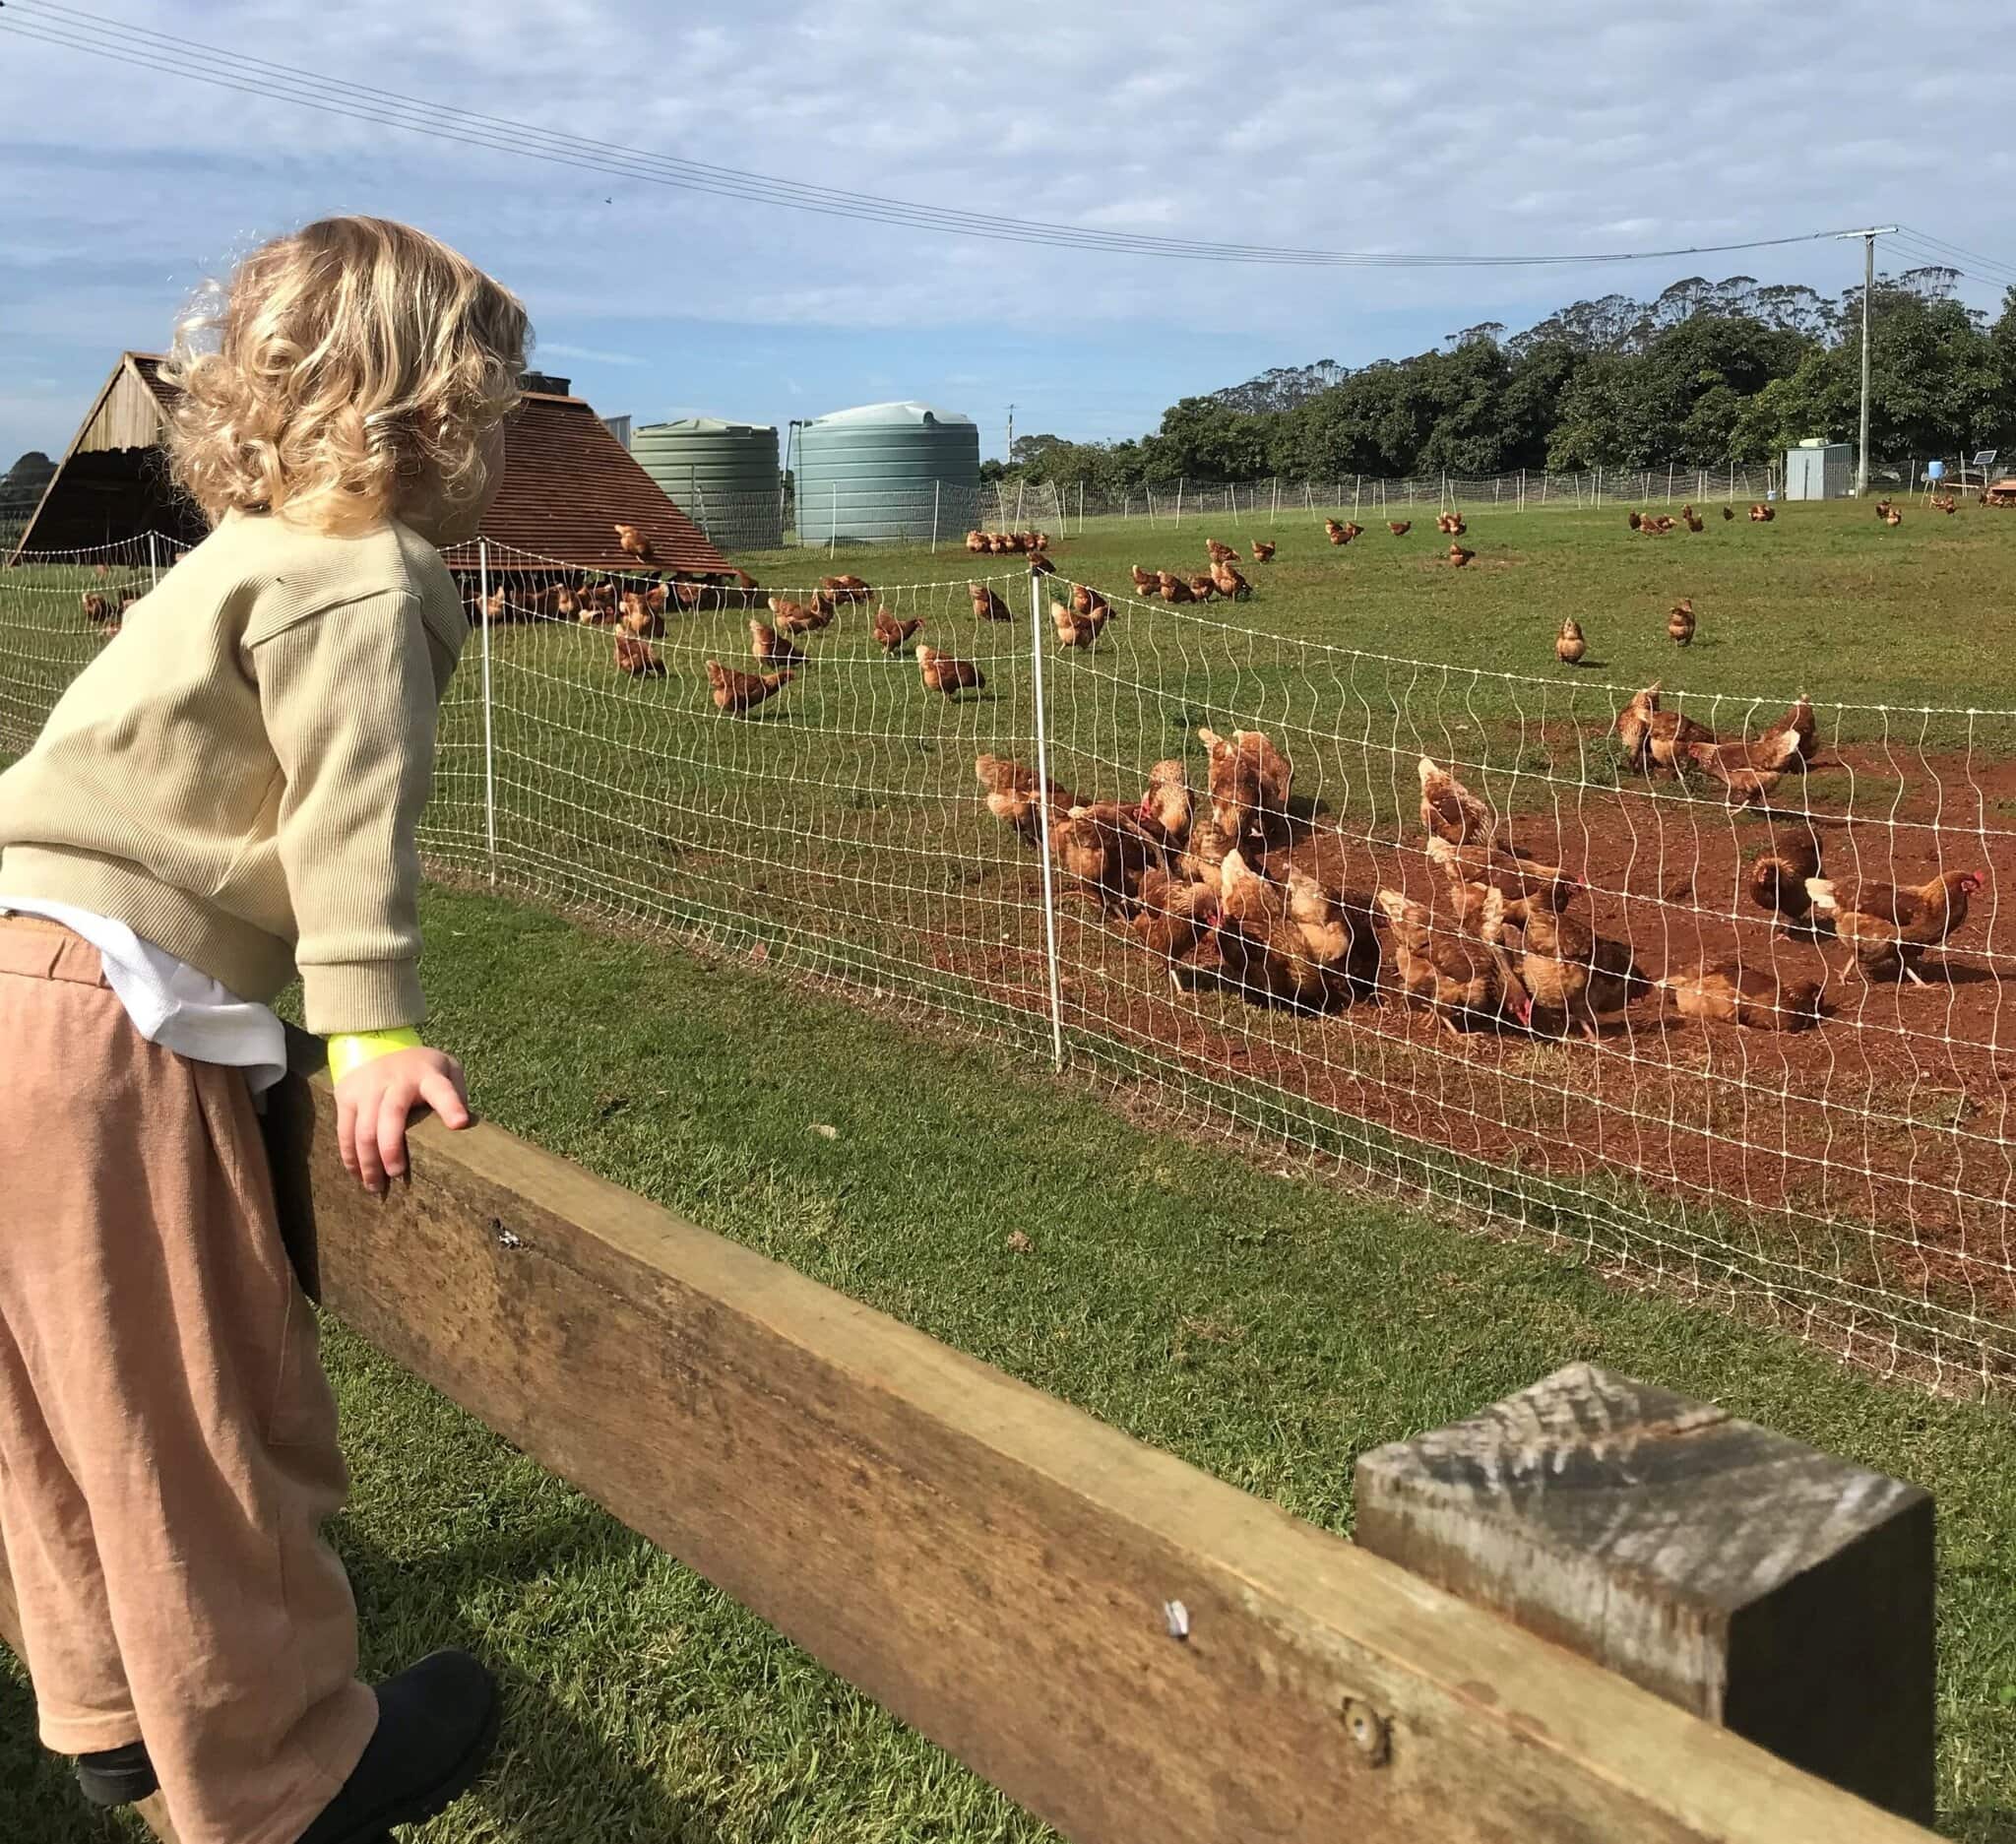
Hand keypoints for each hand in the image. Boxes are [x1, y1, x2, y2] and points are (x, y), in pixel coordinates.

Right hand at [335, 1046, 470, 1194]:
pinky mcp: (347, 1094)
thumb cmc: (424, 1072)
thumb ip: (457, 1096)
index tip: (460, 1124)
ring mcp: (368, 1086)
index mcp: (428, 1075)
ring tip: (375, 1187)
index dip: (450, 1106)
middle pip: (391, 1115)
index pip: (441, 1090)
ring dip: (368, 1161)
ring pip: (363, 1127)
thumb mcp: (447, 1072)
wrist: (380, 1046)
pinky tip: (358, 1174)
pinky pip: (345, 1130)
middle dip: (391, 1148)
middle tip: (397, 1174)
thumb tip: (463, 1134)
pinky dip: (350, 1156)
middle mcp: (396, 1079)